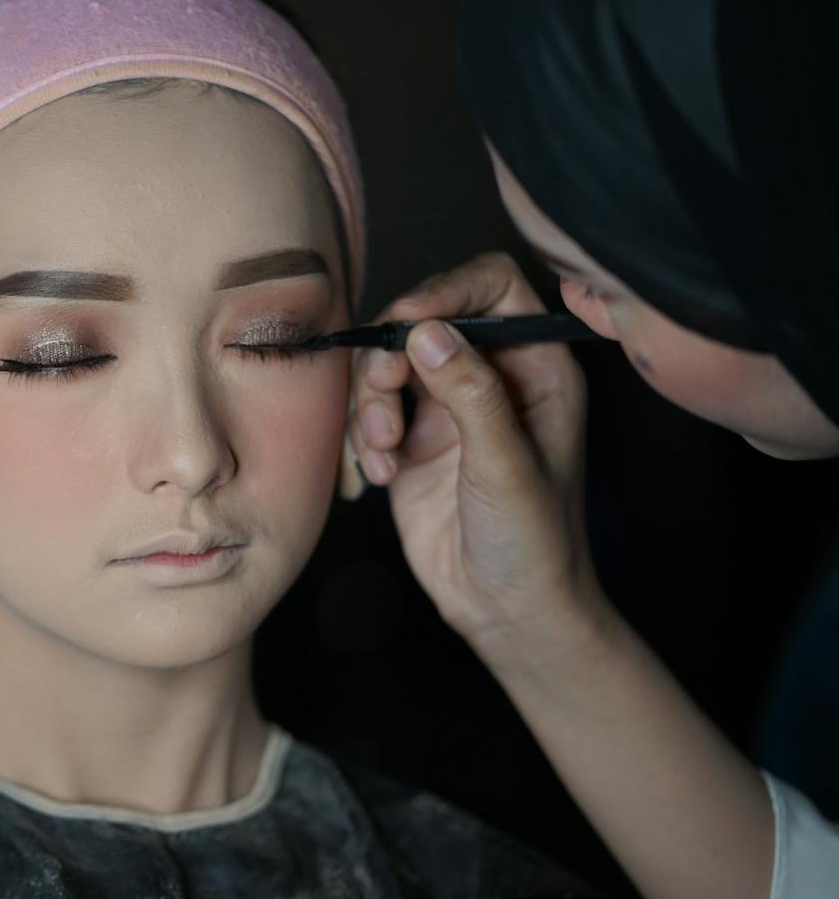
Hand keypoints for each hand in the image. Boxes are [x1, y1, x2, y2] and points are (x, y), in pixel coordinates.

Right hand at [348, 252, 607, 661]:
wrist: (505, 611)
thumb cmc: (534, 541)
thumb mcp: (505, 463)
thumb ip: (471, 392)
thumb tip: (427, 329)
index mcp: (536, 367)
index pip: (493, 287)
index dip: (447, 291)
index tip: (409, 322)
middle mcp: (490, 377)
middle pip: (425, 320)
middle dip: (393, 353)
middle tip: (385, 390)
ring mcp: (447, 409)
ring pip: (388, 362)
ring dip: (372, 400)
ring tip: (384, 449)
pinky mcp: (410, 441)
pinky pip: (368, 410)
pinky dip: (363, 436)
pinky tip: (379, 475)